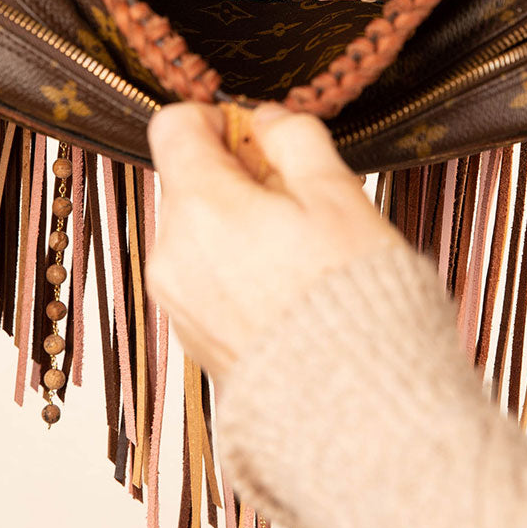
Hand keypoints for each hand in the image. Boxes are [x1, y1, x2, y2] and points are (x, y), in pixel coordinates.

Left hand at [145, 101, 400, 390]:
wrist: (352, 409)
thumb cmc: (354, 301)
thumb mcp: (339, 196)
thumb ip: (296, 138)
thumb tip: (267, 119)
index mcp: (202, 207)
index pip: (174, 125)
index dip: (218, 118)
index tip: (261, 137)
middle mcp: (172, 251)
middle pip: (186, 180)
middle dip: (236, 177)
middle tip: (299, 201)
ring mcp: (175, 299)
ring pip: (194, 229)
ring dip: (236, 223)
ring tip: (298, 252)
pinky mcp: (188, 335)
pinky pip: (200, 276)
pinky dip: (233, 268)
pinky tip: (285, 291)